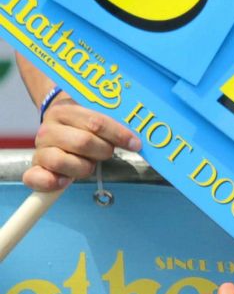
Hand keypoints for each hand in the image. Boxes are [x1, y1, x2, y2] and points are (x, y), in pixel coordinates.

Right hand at [22, 92, 141, 191]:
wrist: (60, 127)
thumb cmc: (85, 126)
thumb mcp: (98, 117)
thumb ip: (114, 123)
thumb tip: (137, 139)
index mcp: (65, 112)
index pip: (96, 122)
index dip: (119, 134)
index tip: (136, 144)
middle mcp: (49, 129)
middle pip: (83, 142)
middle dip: (103, 151)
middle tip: (107, 152)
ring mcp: (41, 149)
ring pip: (61, 161)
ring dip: (83, 167)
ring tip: (88, 164)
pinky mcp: (36, 168)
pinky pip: (35, 177)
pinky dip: (51, 182)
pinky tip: (65, 181)